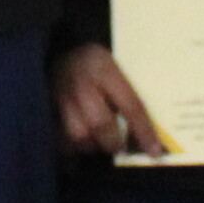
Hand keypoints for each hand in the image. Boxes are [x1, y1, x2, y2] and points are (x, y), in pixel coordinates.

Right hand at [54, 41, 169, 157]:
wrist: (60, 50)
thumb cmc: (94, 62)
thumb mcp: (114, 65)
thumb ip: (127, 91)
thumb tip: (150, 129)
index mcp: (105, 69)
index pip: (130, 105)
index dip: (143, 131)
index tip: (155, 152)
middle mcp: (83, 83)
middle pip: (101, 123)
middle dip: (113, 142)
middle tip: (119, 147)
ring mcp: (62, 96)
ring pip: (78, 134)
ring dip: (92, 144)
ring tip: (98, 142)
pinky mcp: (48, 107)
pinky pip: (60, 137)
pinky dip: (72, 145)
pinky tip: (81, 140)